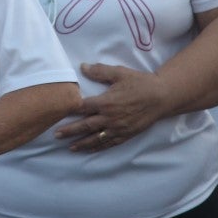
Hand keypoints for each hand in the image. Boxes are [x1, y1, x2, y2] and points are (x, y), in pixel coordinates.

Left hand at [53, 62, 168, 151]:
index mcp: (106, 102)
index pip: (82, 108)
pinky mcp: (126, 135)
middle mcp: (110, 117)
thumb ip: (100, 71)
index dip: (69, 110)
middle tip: (56, 135)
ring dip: (81, 143)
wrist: (161, 97)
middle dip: (69, 131)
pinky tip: (89, 150)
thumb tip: (82, 67)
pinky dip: (97, 148)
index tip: (57, 113)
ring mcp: (118, 128)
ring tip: (69, 147)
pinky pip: (108, 143)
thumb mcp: (119, 73)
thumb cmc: (140, 83)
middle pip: (85, 126)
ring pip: (95, 138)